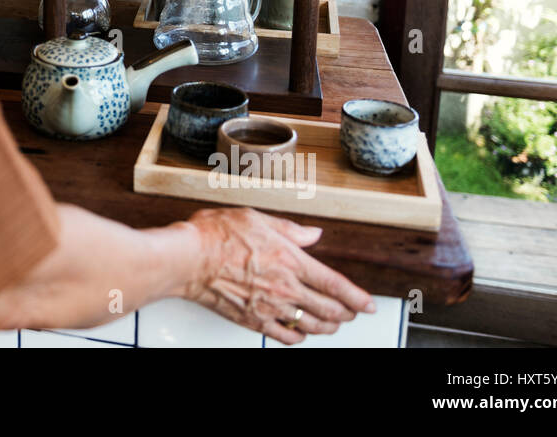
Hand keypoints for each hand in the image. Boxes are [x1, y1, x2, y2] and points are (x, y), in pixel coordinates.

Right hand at [173, 207, 375, 344]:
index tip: (368, 304)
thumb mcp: (257, 219)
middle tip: (352, 312)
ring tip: (332, 324)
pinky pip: (286, 337)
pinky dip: (299, 338)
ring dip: (328, 327)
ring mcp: (271, 308)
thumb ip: (290, 230)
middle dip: (347, 314)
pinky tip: (300, 333)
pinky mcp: (254, 321)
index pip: (336, 285)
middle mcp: (286, 288)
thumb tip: (313, 235)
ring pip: (312, 326)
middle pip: (330, 311)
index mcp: (291, 261)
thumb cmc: (215, 235)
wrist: (187, 259)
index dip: (358, 298)